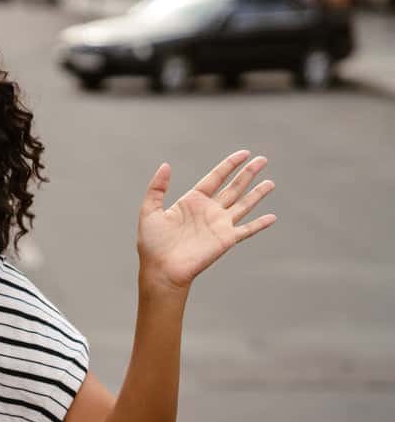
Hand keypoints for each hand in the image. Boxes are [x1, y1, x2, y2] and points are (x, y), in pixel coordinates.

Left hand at [137, 149, 276, 290]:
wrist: (161, 269)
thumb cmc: (152, 244)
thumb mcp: (150, 210)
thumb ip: (157, 187)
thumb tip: (166, 165)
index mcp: (192, 201)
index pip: (215, 178)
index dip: (229, 165)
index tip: (244, 153)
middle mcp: (208, 211)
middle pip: (233, 187)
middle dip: (248, 173)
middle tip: (263, 160)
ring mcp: (218, 225)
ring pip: (243, 205)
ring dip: (257, 194)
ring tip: (271, 182)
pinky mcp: (225, 240)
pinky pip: (246, 230)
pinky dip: (260, 224)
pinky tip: (272, 217)